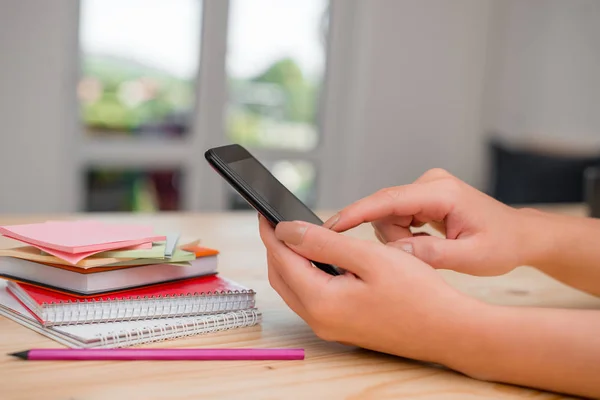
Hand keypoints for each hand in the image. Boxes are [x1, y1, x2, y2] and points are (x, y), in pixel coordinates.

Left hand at [258, 215, 482, 364]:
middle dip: (275, 247)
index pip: (282, 260)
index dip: (271, 233)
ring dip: (289, 262)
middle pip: (282, 277)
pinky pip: (312, 298)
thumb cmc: (419, 294)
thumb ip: (324, 243)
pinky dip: (306, 276)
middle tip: (274, 220)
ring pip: (295, 289)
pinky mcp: (343, 328)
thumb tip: (286, 230)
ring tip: (293, 235)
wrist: (450, 331)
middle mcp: (320, 321)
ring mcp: (331, 328)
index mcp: (322, 303)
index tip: (263, 211)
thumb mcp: (370, 258)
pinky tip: (316, 260)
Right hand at [323, 168, 532, 275]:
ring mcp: (425, 187)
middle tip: (424, 254)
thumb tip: (395, 253)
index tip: (332, 225)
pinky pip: (396, 216)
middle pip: (384, 210)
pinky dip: (405, 234)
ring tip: (430, 248)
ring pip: (388, 215)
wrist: (519, 235)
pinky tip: (427, 241)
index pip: (388, 200)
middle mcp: (430, 183)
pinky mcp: (422, 196)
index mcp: (442, 193)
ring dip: (400, 238)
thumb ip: (432, 255)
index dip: (357, 212)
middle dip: (394, 238)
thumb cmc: (502, 244)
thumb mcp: (472, 258)